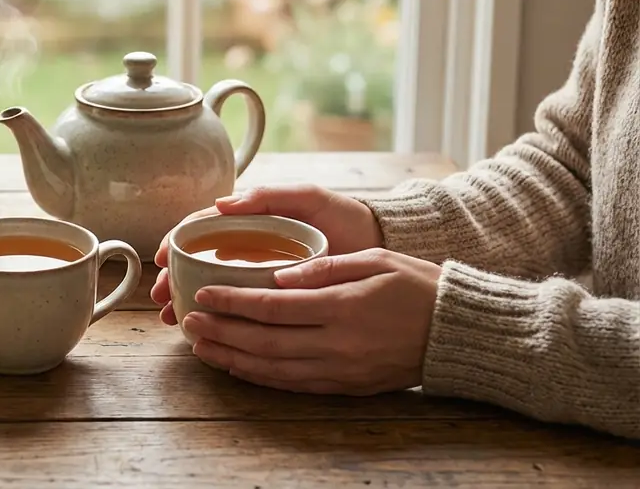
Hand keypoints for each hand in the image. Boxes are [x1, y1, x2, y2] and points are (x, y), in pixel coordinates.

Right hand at [150, 185, 384, 323]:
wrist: (382, 247)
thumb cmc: (344, 217)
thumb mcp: (308, 198)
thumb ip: (269, 196)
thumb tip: (222, 204)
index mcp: (251, 222)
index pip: (202, 228)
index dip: (177, 240)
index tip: (161, 257)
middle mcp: (250, 249)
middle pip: (200, 262)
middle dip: (174, 278)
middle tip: (162, 297)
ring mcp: (261, 276)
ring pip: (214, 287)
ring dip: (189, 301)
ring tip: (174, 319)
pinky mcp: (276, 301)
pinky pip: (241, 310)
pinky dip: (220, 318)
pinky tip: (207, 331)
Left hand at [183, 248, 440, 394]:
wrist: (459, 332)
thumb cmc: (417, 285)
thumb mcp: (374, 260)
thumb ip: (323, 267)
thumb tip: (276, 276)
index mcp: (343, 306)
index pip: (273, 307)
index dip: (233, 303)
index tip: (204, 296)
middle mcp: (338, 344)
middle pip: (265, 341)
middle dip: (222, 332)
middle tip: (188, 322)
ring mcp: (342, 369)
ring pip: (274, 369)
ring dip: (233, 359)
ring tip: (202, 347)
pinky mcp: (346, 385)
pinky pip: (294, 385)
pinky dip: (261, 377)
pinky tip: (238, 367)